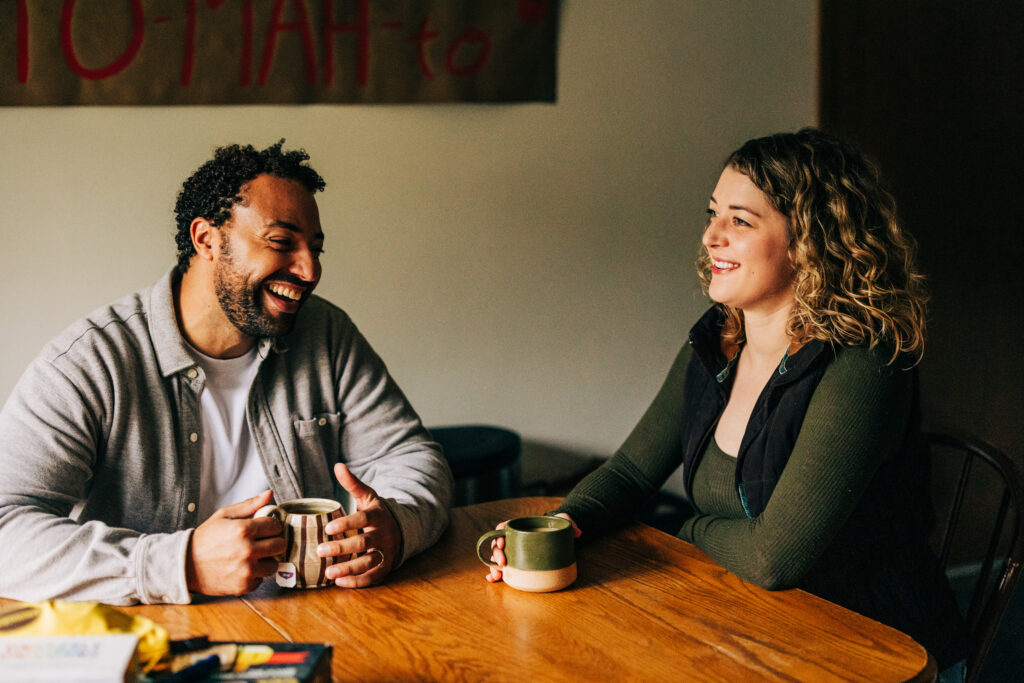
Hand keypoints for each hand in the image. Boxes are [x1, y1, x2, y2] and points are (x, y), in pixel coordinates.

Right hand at [185, 490, 285, 595]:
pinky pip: (262, 579)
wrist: (185, 565)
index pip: (276, 526)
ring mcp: (246, 570)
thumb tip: (270, 494)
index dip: (271, 526)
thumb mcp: (224, 515)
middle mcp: (247, 550)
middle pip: (280, 545)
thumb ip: (249, 505)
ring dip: (266, 560)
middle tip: (263, 542)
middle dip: (273, 542)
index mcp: (243, 530)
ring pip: (274, 564)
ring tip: (253, 556)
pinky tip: (244, 568)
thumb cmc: (205, 539)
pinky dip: (256, 575)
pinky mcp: (244, 586)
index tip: (265, 528)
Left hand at [314, 463, 402, 587]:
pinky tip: (339, 582)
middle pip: (363, 543)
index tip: (328, 528)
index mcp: (377, 516)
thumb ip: (352, 483)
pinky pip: (372, 577)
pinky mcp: (385, 567)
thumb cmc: (376, 513)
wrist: (401, 529)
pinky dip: (357, 581)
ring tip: (328, 573)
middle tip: (320, 551)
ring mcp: (385, 552)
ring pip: (368, 563)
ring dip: (348, 569)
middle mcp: (383, 535)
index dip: (346, 524)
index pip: (362, 519)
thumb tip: (338, 466)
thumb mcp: (368, 496)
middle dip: (342, 548)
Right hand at [485, 513, 580, 583]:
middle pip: (497, 545)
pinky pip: (502, 568)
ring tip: (496, 575)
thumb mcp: (561, 521)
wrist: (555, 535)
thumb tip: (578, 533)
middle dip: (496, 554)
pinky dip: (495, 574)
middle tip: (502, 562)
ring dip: (493, 566)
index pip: (503, 528)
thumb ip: (569, 523)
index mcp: (519, 526)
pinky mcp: (516, 563)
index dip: (499, 535)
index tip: (502, 542)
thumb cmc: (554, 526)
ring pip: (497, 558)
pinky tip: (493, 580)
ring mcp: (513, 552)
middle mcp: (512, 539)